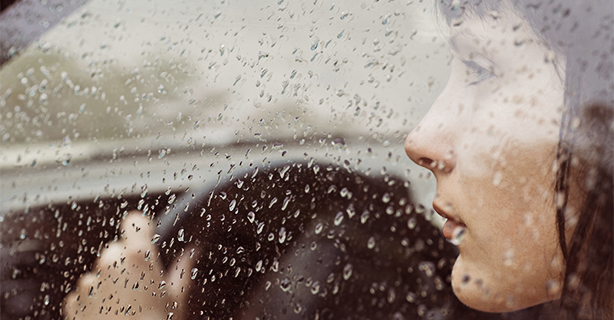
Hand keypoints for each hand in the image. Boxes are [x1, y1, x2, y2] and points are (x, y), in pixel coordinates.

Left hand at [63, 211, 195, 319]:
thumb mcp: (177, 298)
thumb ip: (184, 269)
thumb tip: (194, 252)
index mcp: (138, 255)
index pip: (135, 221)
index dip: (141, 228)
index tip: (146, 236)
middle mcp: (109, 262)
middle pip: (117, 250)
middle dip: (126, 264)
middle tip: (141, 288)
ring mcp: (89, 281)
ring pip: (100, 273)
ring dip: (109, 284)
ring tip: (124, 308)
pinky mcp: (73, 300)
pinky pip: (85, 293)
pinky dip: (94, 301)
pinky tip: (109, 317)